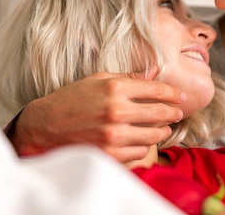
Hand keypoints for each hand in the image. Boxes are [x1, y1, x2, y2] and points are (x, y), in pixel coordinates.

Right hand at [9, 68, 185, 161]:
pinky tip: (142, 140)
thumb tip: (156, 71)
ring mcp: (114, 135)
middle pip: (160, 113)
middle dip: (173, 113)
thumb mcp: (98, 80)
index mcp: (115, 88)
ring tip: (162, 128)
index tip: (181, 97)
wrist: (43, 127)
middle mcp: (117, 111)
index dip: (173, 94)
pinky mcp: (109, 154)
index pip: (157, 90)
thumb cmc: (71, 99)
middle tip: (177, 114)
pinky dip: (144, 146)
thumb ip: (130, 77)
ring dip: (162, 132)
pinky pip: (139, 151)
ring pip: (153, 135)